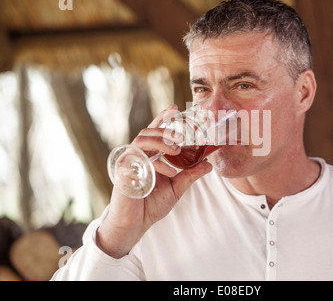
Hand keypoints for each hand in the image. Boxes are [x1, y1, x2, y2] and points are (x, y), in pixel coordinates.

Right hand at [96, 105, 212, 257]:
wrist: (134, 224)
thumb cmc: (151, 204)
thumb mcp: (176, 188)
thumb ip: (190, 175)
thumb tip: (209, 164)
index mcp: (149, 156)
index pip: (154, 132)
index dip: (163, 118)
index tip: (175, 108)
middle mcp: (138, 155)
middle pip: (147, 132)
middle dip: (165, 130)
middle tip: (181, 136)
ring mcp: (129, 162)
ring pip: (141, 140)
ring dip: (161, 142)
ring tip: (176, 150)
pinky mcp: (123, 172)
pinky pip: (140, 160)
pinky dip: (157, 164)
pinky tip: (170, 172)